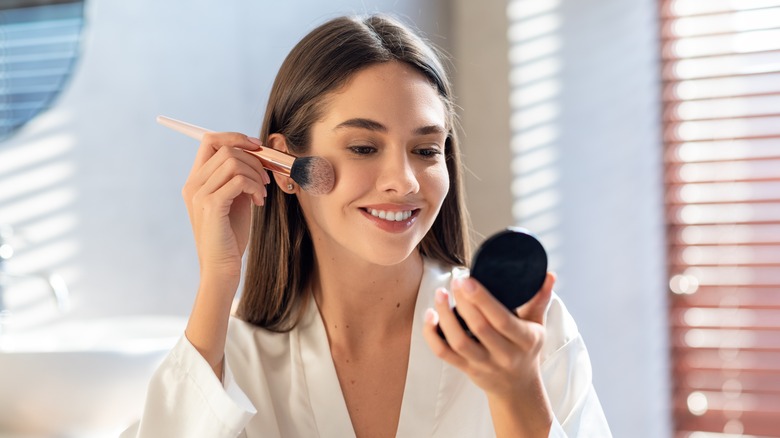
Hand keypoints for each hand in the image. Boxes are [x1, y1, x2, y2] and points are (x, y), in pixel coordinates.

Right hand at [182, 132, 269, 375]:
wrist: (221, 268)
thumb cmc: (230, 236)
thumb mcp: (235, 200)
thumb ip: (239, 177)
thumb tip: (257, 155)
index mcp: (196, 180)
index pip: (209, 140)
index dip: (235, 137)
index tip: (257, 147)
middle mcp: (193, 184)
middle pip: (224, 147)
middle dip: (253, 158)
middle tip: (266, 177)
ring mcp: (199, 194)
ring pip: (233, 161)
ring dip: (256, 174)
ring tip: (262, 193)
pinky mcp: (211, 205)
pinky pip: (239, 179)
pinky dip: (255, 186)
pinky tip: (259, 202)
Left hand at [423, 272, 555, 435]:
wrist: (518, 387)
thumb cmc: (527, 349)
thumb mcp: (538, 325)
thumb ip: (540, 299)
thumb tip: (549, 274)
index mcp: (525, 340)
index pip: (502, 319)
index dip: (482, 299)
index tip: (468, 279)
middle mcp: (504, 354)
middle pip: (479, 328)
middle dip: (463, 302)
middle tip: (455, 280)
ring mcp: (483, 364)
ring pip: (459, 342)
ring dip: (445, 316)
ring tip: (440, 294)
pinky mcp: (466, 369)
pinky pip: (444, 353)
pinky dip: (432, 335)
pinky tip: (429, 315)